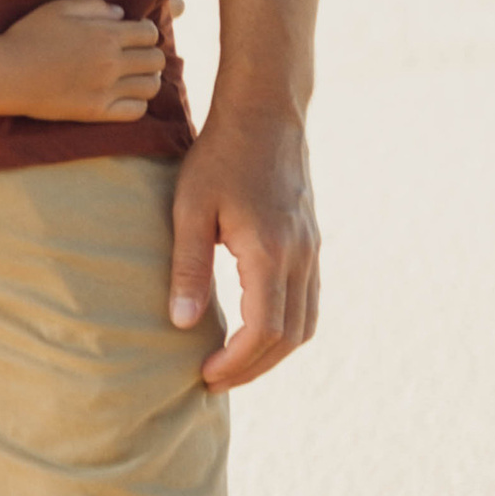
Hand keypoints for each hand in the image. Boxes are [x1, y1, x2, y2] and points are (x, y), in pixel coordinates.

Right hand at [0, 0, 164, 121]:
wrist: (7, 73)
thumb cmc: (29, 35)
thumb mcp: (59, 8)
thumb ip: (94, 5)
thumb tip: (120, 13)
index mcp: (106, 35)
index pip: (149, 33)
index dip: (146, 32)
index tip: (135, 34)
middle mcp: (112, 63)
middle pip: (156, 60)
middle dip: (150, 54)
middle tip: (136, 56)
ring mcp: (106, 90)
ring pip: (151, 87)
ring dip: (147, 79)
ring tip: (134, 76)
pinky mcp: (96, 112)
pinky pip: (136, 111)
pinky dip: (137, 103)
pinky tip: (124, 95)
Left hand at [168, 105, 320, 389]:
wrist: (265, 114)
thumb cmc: (219, 158)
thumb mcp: (190, 210)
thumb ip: (188, 268)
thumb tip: (182, 324)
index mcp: (271, 252)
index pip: (263, 331)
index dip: (236, 363)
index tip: (205, 375)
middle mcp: (301, 257)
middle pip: (289, 337)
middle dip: (253, 368)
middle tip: (214, 381)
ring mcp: (312, 250)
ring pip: (305, 323)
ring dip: (272, 353)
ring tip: (234, 364)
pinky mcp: (311, 243)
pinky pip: (308, 302)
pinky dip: (286, 328)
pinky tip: (255, 331)